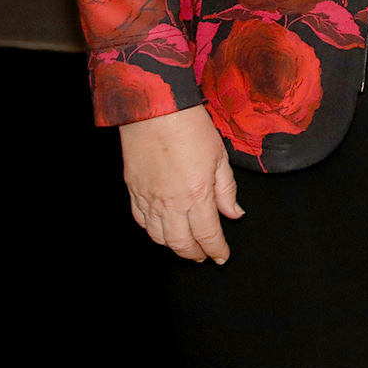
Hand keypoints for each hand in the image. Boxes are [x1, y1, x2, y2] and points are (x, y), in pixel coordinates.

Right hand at [120, 105, 240, 262]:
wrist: (156, 112)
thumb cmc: (190, 129)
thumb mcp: (220, 158)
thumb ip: (227, 190)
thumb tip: (234, 214)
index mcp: (196, 196)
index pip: (207, 235)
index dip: (216, 250)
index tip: (222, 256)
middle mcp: (170, 203)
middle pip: (181, 243)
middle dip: (195, 254)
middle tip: (205, 255)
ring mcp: (149, 199)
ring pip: (159, 237)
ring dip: (174, 247)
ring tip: (186, 246)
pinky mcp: (133, 192)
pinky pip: (141, 221)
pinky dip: (153, 232)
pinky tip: (162, 230)